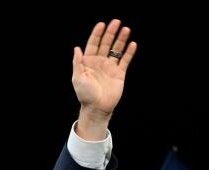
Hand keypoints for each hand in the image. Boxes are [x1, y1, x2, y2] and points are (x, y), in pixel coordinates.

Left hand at [72, 19, 136, 138]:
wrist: (97, 108)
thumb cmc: (85, 95)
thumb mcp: (78, 79)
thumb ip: (77, 63)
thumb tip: (77, 48)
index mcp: (88, 62)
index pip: (93, 44)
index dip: (97, 34)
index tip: (101, 24)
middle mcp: (99, 62)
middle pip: (106, 44)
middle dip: (111, 33)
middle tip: (116, 22)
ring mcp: (110, 67)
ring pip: (116, 50)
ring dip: (121, 40)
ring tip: (126, 29)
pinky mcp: (119, 73)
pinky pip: (125, 60)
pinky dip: (129, 52)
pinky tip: (132, 44)